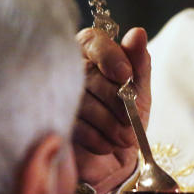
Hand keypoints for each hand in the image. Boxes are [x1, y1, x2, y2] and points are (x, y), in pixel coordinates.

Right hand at [73, 26, 150, 193]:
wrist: (117, 161)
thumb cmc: (127, 119)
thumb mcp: (140, 90)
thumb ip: (139, 63)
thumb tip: (137, 33)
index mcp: (90, 54)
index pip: (92, 40)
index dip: (109, 56)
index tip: (125, 75)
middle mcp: (69, 72)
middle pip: (90, 75)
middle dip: (118, 101)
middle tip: (133, 120)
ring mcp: (57, 98)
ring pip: (84, 103)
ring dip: (112, 124)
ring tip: (125, 138)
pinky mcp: (53, 125)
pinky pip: (77, 126)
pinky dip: (99, 139)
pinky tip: (107, 146)